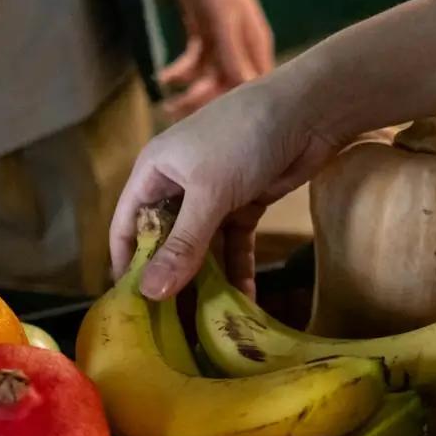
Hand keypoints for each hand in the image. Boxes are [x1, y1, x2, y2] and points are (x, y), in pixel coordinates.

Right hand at [112, 0, 435, 297]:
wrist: (309, 110)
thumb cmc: (245, 137)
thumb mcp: (209, 194)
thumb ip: (182, 246)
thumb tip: (150, 293)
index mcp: (153, 172)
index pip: (126, 226)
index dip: (126, 265)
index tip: (131, 307)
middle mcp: (177, 184)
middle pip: (165, 241)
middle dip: (169, 280)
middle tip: (171, 326)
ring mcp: (212, 195)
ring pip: (202, 248)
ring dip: (206, 281)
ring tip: (207, 323)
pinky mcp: (244, 203)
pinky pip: (234, 245)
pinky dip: (239, 270)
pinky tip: (244, 301)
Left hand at [158, 0, 274, 119]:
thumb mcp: (224, 22)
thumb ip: (233, 59)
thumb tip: (245, 95)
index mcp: (256, 49)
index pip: (251, 90)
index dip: (234, 110)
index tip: (212, 126)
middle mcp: (242, 50)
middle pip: (227, 89)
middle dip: (204, 105)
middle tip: (176, 116)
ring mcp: (223, 44)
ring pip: (208, 79)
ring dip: (188, 92)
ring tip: (165, 105)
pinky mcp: (203, 35)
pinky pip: (193, 63)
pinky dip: (179, 72)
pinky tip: (162, 77)